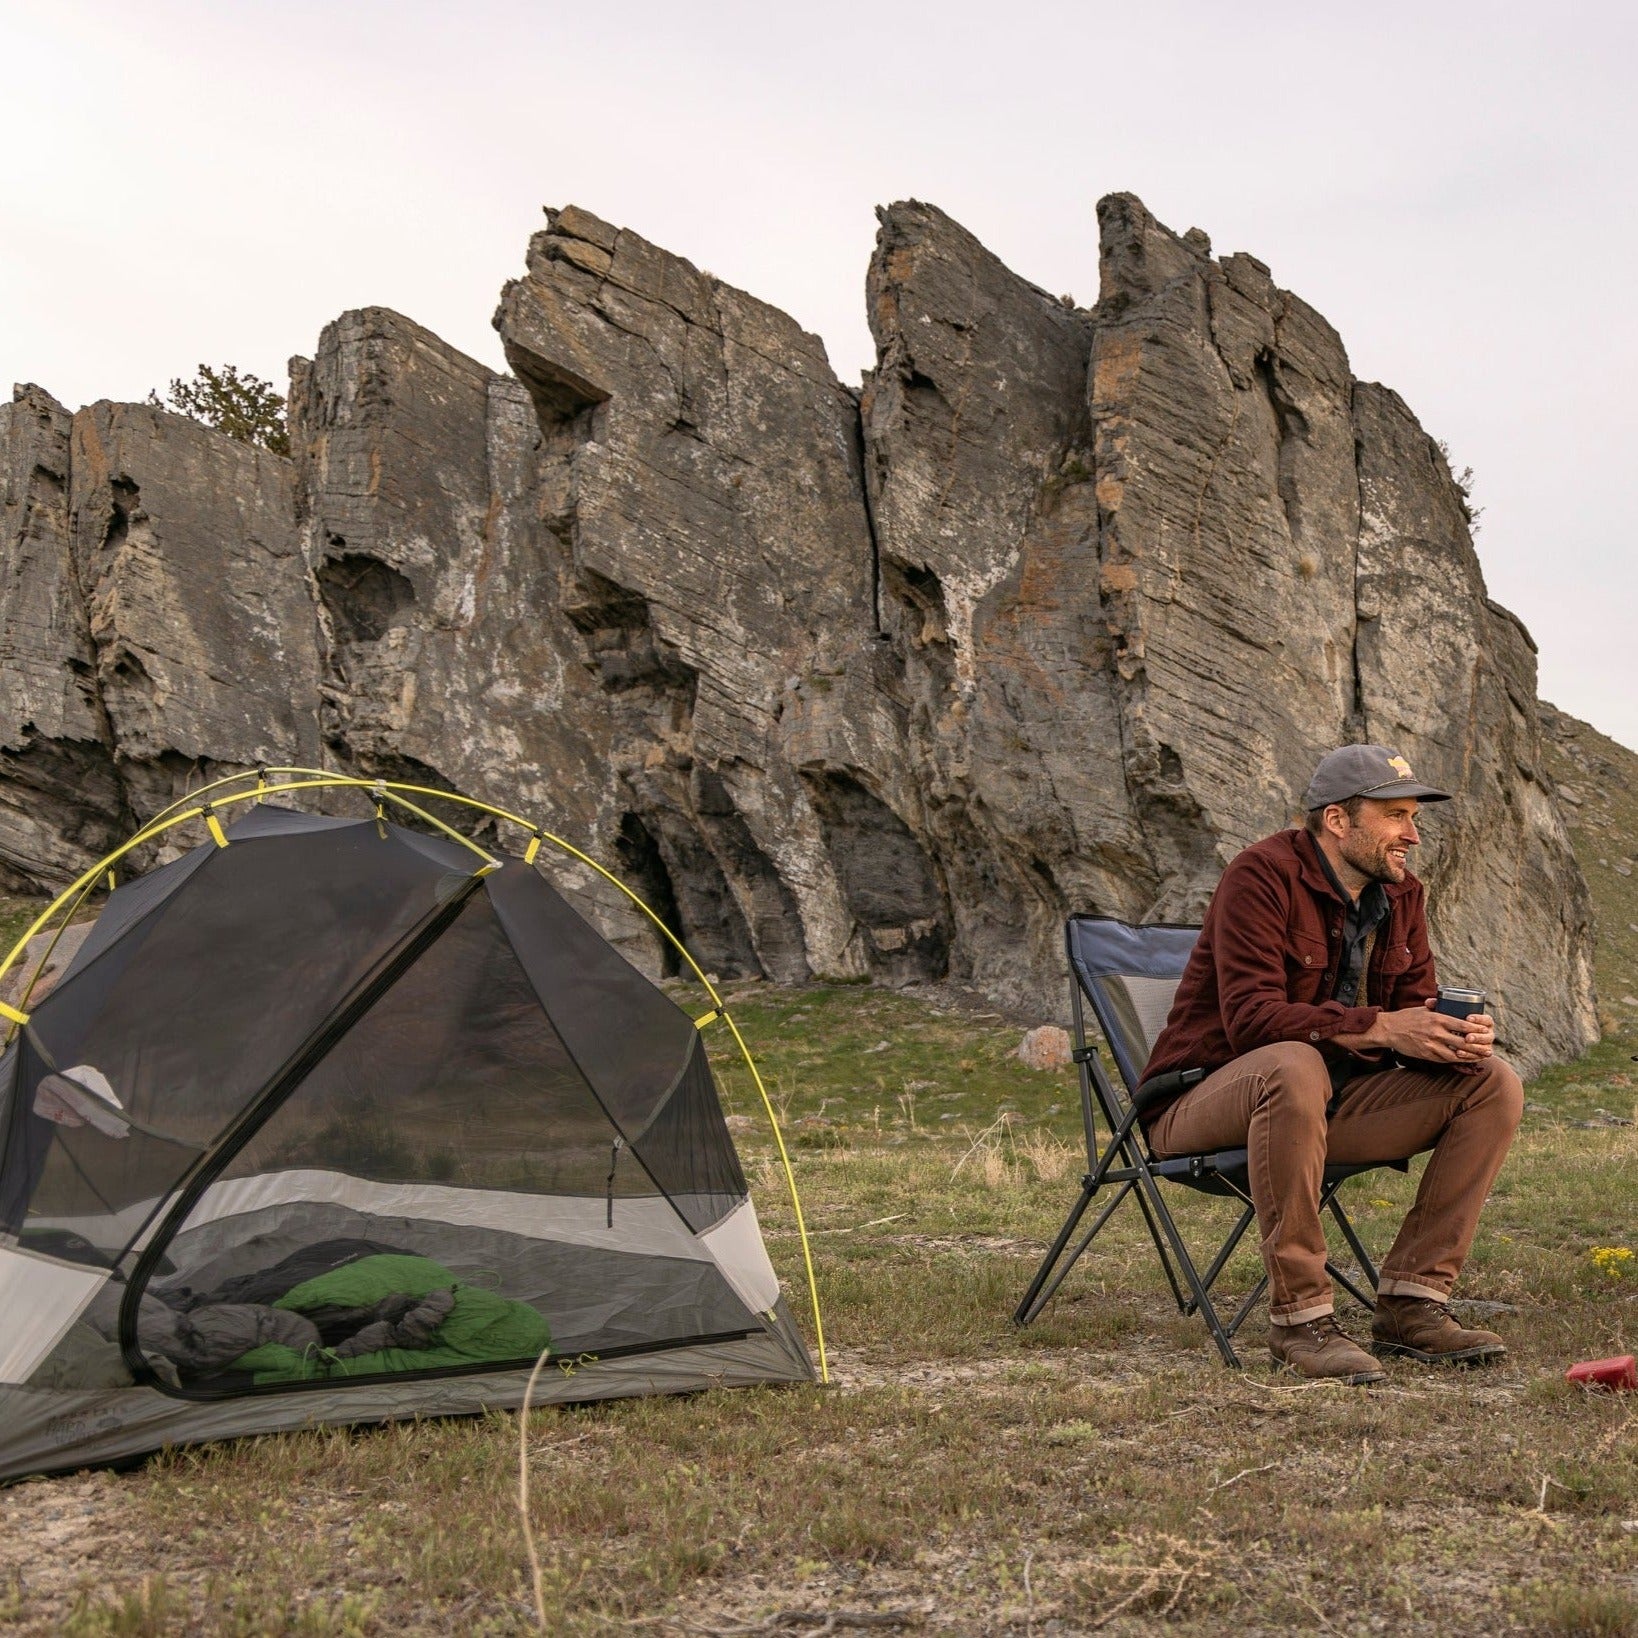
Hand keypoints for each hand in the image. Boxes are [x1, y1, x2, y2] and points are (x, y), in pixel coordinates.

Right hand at [1373, 1000, 1493, 1063]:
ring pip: (1456, 1054)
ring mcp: (1431, 1045)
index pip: (1463, 1025)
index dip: (1477, 1030)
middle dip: (1478, 1047)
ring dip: (1469, 1057)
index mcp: (1437, 1019)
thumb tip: (1447, 1001)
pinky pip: (1444, 1059)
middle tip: (1488, 1049)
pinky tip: (1462, 1060)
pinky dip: (1455, 1060)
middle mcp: (1436, 1032)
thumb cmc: (1406, 1017)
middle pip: (1463, 1042)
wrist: (1388, 1029)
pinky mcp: (1426, 1054)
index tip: (1486, 1031)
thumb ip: (1437, 1007)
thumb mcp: (1423, 1009)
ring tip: (1480, 1057)